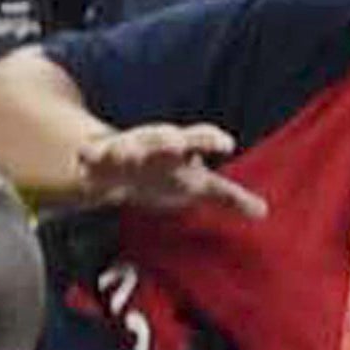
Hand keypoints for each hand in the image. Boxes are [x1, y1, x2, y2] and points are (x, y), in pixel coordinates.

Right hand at [73, 123, 267, 218]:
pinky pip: (92, 154)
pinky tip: (85, 160)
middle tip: (177, 143)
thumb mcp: (197, 186)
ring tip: (125, 153)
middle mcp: (155, 144)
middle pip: (163, 137)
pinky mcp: (99, 156)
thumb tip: (264, 212)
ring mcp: (126, 148)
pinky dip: (89, 156)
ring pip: (127, 143)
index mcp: (181, 149)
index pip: (200, 139)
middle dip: (168, 140)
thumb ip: (228, 197)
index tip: (227, 145)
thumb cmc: (166, 176)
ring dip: (126, 147)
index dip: (212, 141)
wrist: (120, 166)